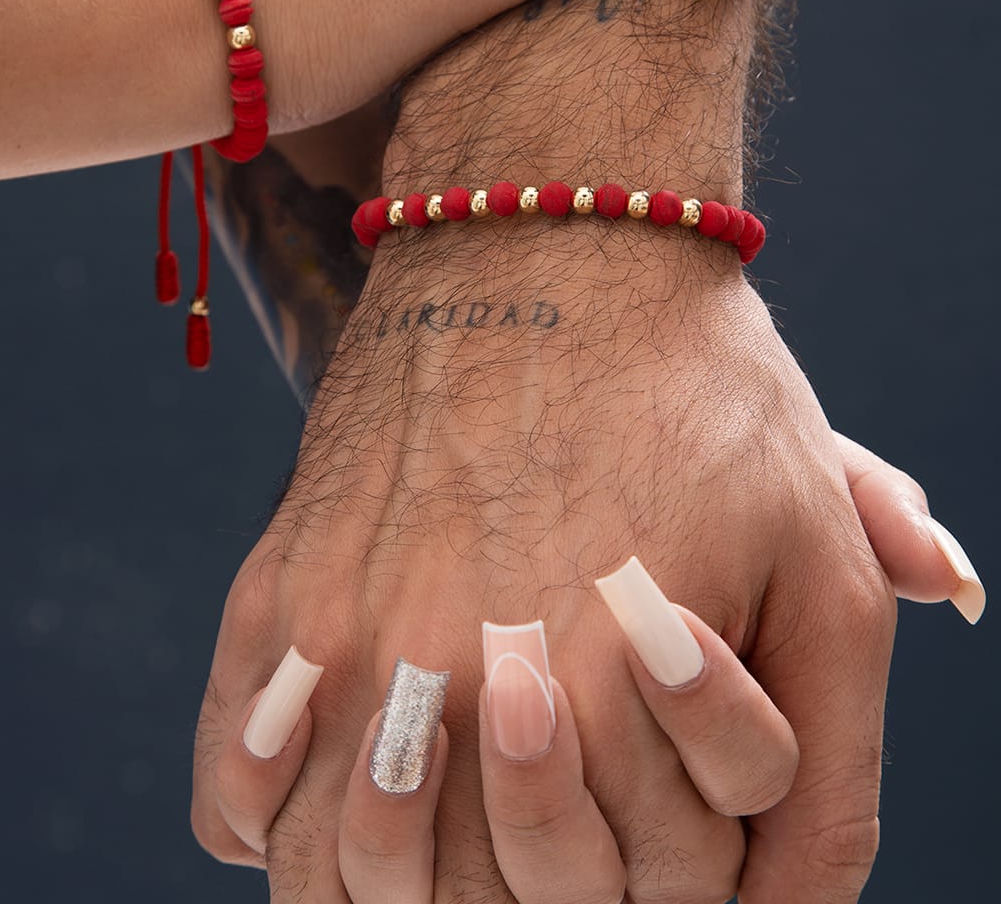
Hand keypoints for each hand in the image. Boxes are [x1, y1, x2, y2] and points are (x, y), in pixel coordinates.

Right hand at [192, 239, 983, 900]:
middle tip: (571, 844)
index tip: (684, 824)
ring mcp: (348, 639)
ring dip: (396, 892)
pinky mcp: (278, 593)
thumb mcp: (816, 547)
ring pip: (337, 880)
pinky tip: (336, 796)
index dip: (688, 878)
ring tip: (445, 857)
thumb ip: (838, 754)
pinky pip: (234, 791)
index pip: (650, 894)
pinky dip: (274, 830)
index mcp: (605, 685)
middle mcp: (455, 680)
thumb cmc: (693, 384)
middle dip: (554, 893)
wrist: (547, 235)